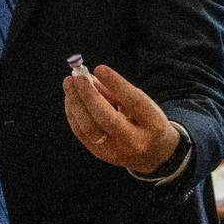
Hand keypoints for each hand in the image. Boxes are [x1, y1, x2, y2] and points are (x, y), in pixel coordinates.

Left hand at [63, 65, 178, 174]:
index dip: (116, 84)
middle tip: (78, 77)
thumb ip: (119, 91)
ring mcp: (116, 152)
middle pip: (107, 119)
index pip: (134, 102)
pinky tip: (71, 98)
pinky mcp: (101, 155)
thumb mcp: (143, 103)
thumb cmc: (147, 120)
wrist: (154, 154)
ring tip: (69, 83)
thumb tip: (90, 78)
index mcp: (153, 124)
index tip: (100, 68)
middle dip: (89, 95)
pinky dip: (73, 113)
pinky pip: (81, 133)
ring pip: (89, 128)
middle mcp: (135, 142)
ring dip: (75, 103)